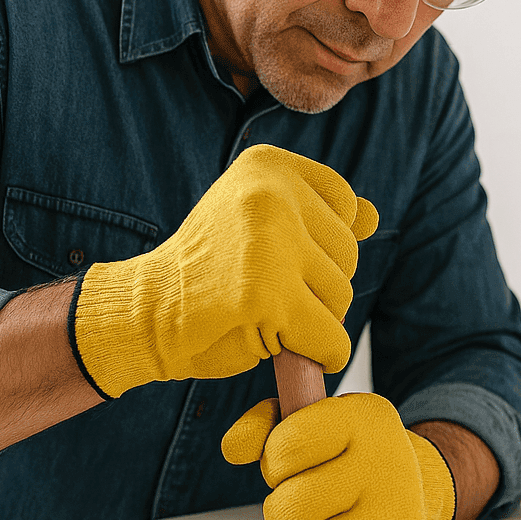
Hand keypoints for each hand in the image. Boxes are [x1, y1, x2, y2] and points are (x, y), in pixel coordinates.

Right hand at [69, 145, 377, 396]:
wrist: (147, 313)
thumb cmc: (208, 271)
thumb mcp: (259, 223)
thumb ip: (319, 216)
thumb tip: (374, 215)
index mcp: (268, 165)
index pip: (346, 205)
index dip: (321, 243)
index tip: (273, 255)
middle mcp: (270, 195)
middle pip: (349, 254)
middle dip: (317, 284)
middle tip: (260, 288)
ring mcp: (270, 247)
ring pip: (343, 297)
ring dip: (312, 318)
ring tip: (259, 310)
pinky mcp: (269, 300)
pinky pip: (332, 339)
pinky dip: (319, 354)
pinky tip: (283, 345)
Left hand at [221, 393, 455, 519]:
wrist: (418, 489)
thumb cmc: (350, 458)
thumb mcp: (312, 422)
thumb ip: (264, 425)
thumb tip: (234, 448)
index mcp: (364, 420)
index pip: (289, 445)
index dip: (274, 464)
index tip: (287, 468)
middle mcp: (386, 464)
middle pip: (292, 506)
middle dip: (279, 513)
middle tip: (293, 510)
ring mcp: (395, 517)